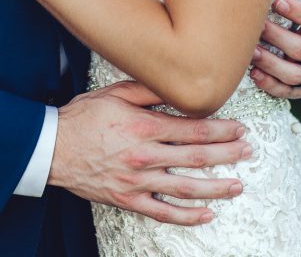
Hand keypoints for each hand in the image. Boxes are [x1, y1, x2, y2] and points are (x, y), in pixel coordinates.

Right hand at [50, 81, 249, 225]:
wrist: (52, 148)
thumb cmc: (83, 116)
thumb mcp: (115, 93)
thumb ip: (147, 90)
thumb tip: (176, 84)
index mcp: (143, 126)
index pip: (192, 129)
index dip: (220, 129)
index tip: (238, 128)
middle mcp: (144, 155)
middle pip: (196, 157)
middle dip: (227, 154)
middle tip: (248, 151)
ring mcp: (137, 181)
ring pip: (185, 187)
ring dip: (216, 187)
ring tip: (238, 185)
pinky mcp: (128, 199)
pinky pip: (163, 212)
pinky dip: (187, 215)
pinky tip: (206, 214)